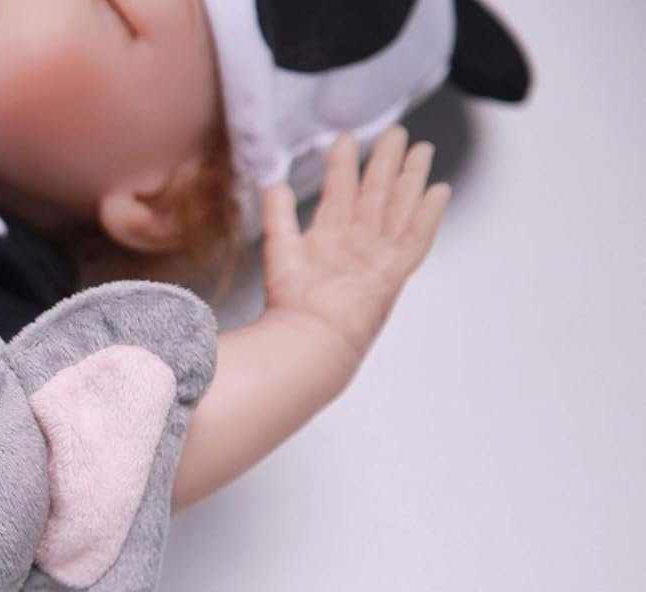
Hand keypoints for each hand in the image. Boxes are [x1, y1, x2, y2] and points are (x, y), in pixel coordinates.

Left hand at [261, 127, 450, 374]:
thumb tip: (273, 183)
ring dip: (411, 178)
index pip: (339, 192)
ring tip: (422, 149)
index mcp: (327, 240)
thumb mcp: (280, 249)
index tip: (346, 137)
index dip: (343, 165)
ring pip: (400, 207)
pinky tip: (440, 190)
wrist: (312, 336)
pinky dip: (430, 214)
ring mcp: (378, 256)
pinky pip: (418, 237)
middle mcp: (356, 245)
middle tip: (397, 132)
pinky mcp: (396, 270)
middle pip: (376, 194)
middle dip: (386, 162)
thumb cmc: (293, 305)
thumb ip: (278, 215)